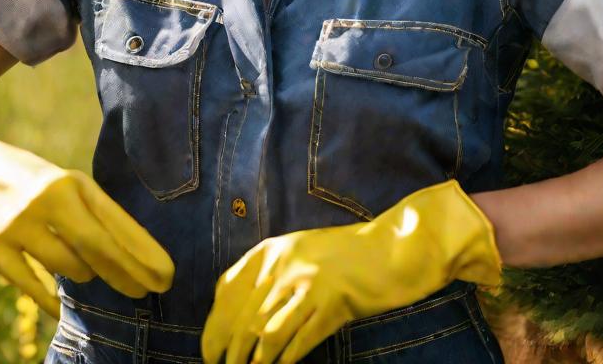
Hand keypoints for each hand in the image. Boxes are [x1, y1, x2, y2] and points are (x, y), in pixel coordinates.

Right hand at [0, 126, 174, 317]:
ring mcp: (18, 224)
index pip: (115, 222)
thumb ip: (92, 212)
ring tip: (89, 272)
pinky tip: (62, 309)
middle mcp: (47, 199)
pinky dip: (49, 299)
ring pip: (67, 265)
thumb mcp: (63, 184)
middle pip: (97, 246)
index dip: (142, 252)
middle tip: (147, 291)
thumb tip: (131, 251)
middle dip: (125, 273)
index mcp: (71, 182)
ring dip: (84, 275)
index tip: (164, 275)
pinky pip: (30, 283)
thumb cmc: (30, 181)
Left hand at [200, 179, 501, 363]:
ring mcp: (307, 282)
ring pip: (265, 333)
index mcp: (271, 250)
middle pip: (242, 318)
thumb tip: (236, 314)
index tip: (210, 352)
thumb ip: (269, 276)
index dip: (214, 327)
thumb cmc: (346, 256)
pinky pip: (298, 341)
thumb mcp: (300, 256)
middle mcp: (283, 263)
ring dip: (253, 362)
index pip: (226, 292)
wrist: (392, 249)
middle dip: (228, 352)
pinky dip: (284, 361)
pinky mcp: (331, 303)